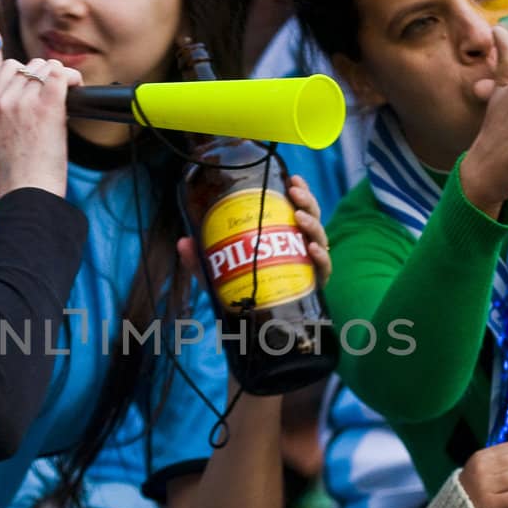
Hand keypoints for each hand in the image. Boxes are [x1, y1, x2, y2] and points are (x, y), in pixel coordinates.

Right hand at [0, 58, 81, 197]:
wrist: (25, 193)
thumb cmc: (17, 177)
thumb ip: (6, 118)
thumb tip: (28, 107)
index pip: (8, 69)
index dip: (28, 74)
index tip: (40, 88)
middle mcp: (4, 100)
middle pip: (29, 66)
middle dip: (46, 75)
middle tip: (58, 93)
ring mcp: (24, 102)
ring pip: (46, 67)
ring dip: (60, 76)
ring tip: (69, 91)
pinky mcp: (47, 107)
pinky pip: (59, 75)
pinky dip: (71, 77)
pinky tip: (78, 87)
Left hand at [176, 172, 330, 286]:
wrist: (259, 329)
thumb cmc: (243, 294)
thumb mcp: (219, 275)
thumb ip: (202, 261)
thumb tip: (183, 242)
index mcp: (286, 237)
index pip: (297, 208)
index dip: (300, 191)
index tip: (292, 179)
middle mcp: (302, 248)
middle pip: (312, 217)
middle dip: (307, 201)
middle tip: (294, 192)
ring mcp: (311, 267)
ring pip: (320, 238)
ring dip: (312, 224)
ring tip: (299, 217)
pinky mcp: (316, 286)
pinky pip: (324, 269)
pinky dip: (321, 257)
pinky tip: (311, 249)